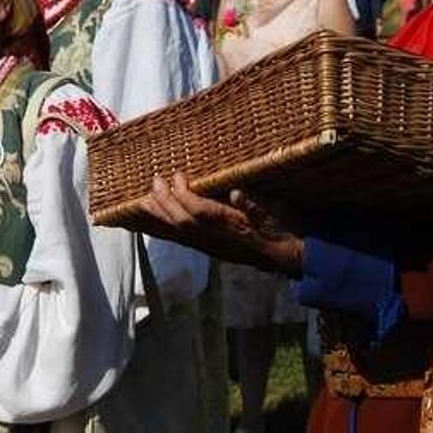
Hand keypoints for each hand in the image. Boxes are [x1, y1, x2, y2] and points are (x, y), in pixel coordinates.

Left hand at [137, 172, 303, 274]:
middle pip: (182, 223)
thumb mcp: (278, 214)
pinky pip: (180, 240)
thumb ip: (256, 206)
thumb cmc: (286, 230)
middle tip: (155, 181)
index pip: (200, 212)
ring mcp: (211, 246)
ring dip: (158, 217)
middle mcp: (217, 239)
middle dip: (164, 202)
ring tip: (141, 201)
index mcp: (233, 228)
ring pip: (177, 234)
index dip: (185, 194)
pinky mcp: (210, 249)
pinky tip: (151, 221)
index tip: (178, 175)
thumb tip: (237, 193)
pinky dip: (162, 230)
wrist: (291, 259)